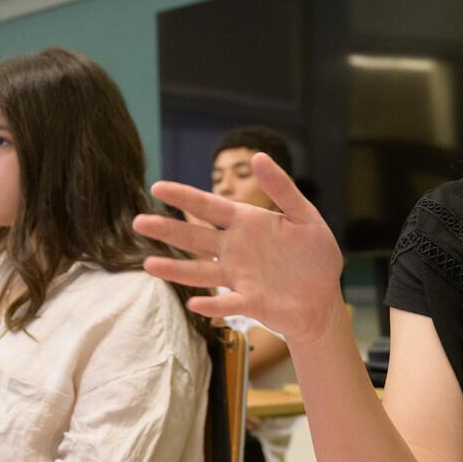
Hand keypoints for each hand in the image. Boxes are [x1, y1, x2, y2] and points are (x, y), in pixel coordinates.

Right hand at [134, 153, 346, 344]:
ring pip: (200, 272)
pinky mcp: (249, 302)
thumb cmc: (315, 256)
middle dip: (167, 229)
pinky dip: (212, 304)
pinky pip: (227, 302)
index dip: (184, 197)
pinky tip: (195, 303)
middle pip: (195, 238)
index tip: (156, 186)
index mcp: (247, 223)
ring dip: (176, 269)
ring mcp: (238, 277)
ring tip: (149, 264)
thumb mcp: (305, 216)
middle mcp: (235, 249)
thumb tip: (258, 156)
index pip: (209, 206)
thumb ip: (282, 188)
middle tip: (138, 222)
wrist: (324, 299)